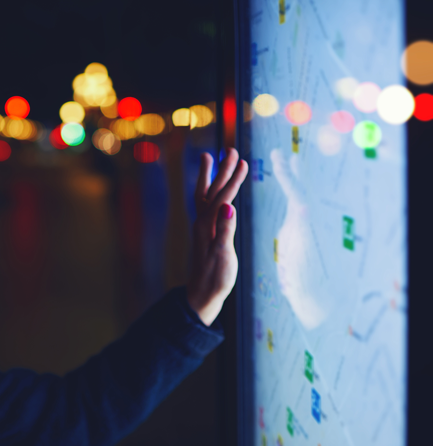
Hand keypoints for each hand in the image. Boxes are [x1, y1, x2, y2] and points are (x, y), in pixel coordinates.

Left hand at [186, 148, 247, 325]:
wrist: (202, 294)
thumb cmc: (215, 278)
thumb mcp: (223, 255)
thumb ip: (225, 230)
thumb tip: (228, 206)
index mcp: (207, 226)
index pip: (221, 197)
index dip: (232, 180)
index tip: (242, 162)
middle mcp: (202, 223)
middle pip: (212, 190)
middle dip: (222, 170)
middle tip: (230, 150)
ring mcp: (203, 227)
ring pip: (206, 195)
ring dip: (211, 176)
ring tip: (210, 157)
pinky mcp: (206, 232)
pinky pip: (206, 205)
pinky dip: (210, 191)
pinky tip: (214, 188)